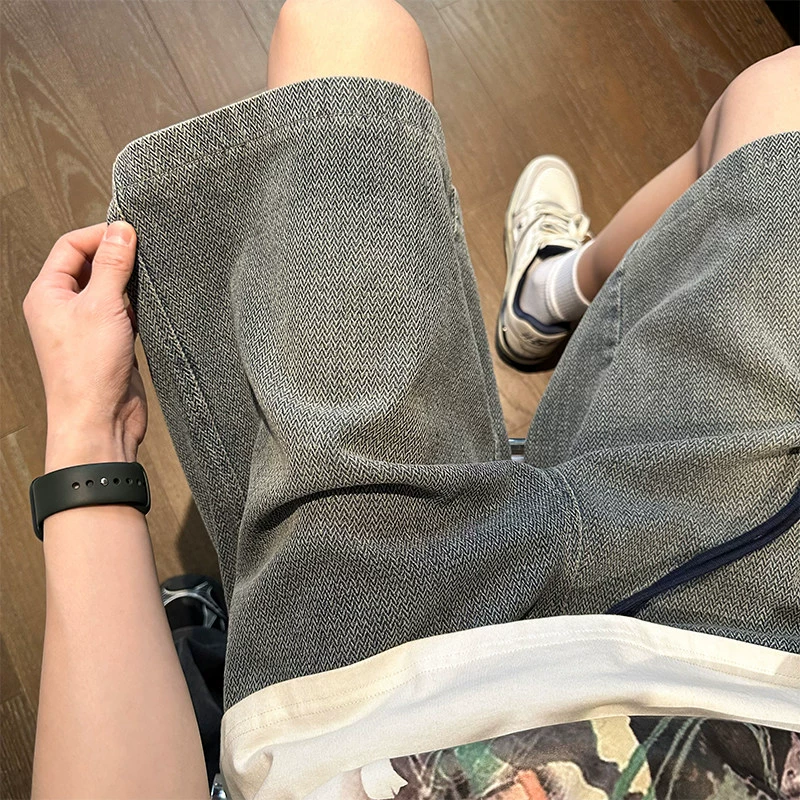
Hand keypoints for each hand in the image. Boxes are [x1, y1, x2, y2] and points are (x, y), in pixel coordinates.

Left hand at [23, 221, 146, 469]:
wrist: (99, 420)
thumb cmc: (88, 368)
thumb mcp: (103, 306)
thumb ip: (113, 265)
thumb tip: (122, 229)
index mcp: (48, 293)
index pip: (70, 246)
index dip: (99, 235)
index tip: (131, 232)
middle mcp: (63, 307)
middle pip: (90, 265)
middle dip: (117, 256)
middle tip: (147, 251)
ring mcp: (87, 326)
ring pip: (109, 289)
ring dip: (129, 282)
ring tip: (152, 276)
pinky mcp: (110, 343)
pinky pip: (123, 312)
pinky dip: (138, 305)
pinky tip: (154, 304)